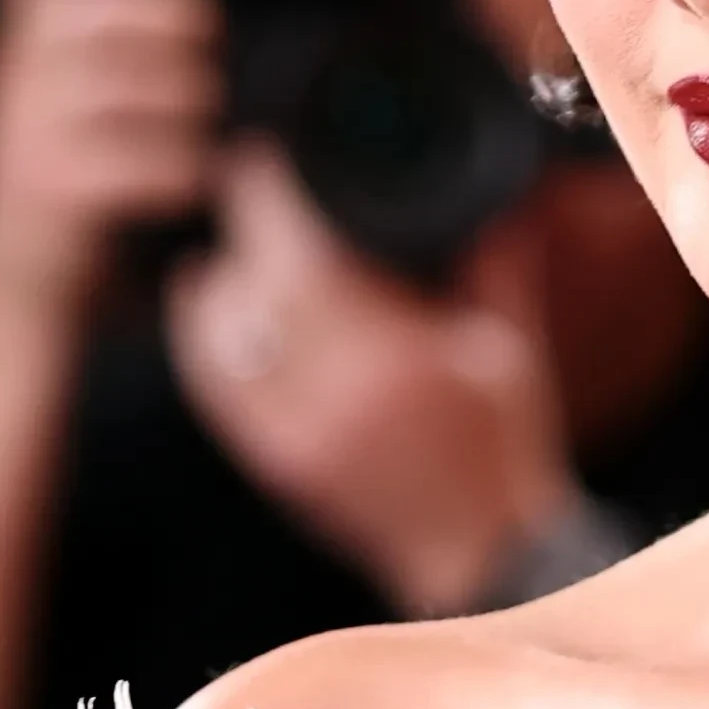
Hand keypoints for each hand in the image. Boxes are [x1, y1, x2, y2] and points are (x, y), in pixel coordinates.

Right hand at [0, 0, 215, 317]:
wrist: (11, 298)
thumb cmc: (72, 190)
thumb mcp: (76, 103)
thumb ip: (119, 48)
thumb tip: (220, 3)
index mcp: (22, 35)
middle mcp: (10, 69)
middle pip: (104, 2)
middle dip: (182, 20)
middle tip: (216, 54)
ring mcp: (20, 128)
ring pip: (134, 81)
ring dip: (194, 104)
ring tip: (214, 130)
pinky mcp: (44, 188)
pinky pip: (139, 158)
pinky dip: (185, 169)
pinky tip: (199, 183)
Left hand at [168, 139, 581, 614]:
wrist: (483, 556)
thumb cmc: (503, 448)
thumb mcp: (510, 346)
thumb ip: (489, 260)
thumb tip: (480, 182)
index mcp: (396, 364)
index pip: (300, 257)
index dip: (268, 195)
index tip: (264, 152)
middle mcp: (335, 401)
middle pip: (253, 286)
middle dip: (244, 224)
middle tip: (248, 179)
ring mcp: (298, 438)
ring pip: (220, 333)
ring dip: (220, 276)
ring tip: (235, 239)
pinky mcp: (277, 463)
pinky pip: (213, 385)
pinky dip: (198, 333)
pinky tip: (203, 292)